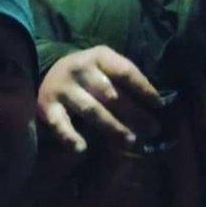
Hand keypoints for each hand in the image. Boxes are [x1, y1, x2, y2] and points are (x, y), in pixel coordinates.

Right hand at [37, 45, 162, 152]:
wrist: (46, 71)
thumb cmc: (89, 74)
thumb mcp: (106, 68)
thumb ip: (125, 81)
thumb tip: (155, 106)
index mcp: (99, 57)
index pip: (125, 72)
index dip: (144, 89)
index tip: (159, 105)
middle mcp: (80, 70)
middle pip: (111, 94)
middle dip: (134, 113)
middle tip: (152, 129)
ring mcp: (63, 88)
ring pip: (92, 109)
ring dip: (113, 127)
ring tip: (130, 141)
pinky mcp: (47, 106)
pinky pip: (59, 123)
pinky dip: (70, 136)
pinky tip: (82, 149)